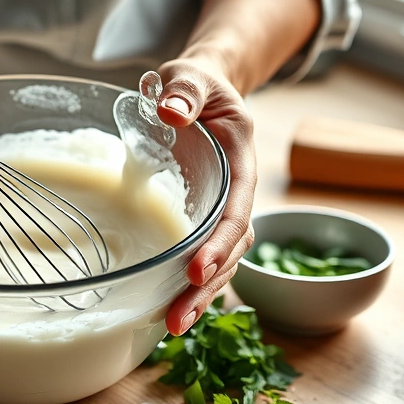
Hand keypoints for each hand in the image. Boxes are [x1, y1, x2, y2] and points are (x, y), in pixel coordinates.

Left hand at [155, 57, 256, 334]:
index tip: (196, 268)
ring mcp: (217, 212)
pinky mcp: (199, 223)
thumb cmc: (197, 84)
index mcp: (240, 165)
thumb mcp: (192, 77)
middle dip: (206, 287)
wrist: (199, 91)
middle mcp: (234, 196)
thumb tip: (169, 111)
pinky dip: (185, 287)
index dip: (219, 243)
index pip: (236, 211)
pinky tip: (164, 312)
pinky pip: (197, 259)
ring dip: (197, 297)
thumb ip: (185, 91)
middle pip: (230, 250)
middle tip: (177, 318)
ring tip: (171, 326)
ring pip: (217, 263)